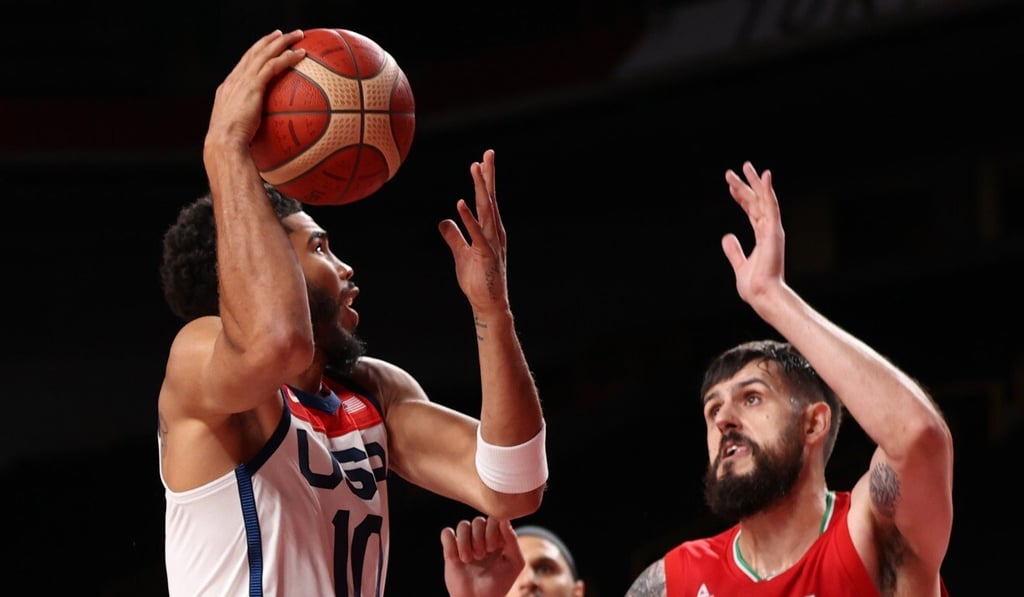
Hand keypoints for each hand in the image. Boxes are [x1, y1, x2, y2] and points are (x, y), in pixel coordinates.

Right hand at [205, 29, 305, 151]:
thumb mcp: (240, 130)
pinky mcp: (252, 86)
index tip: (266, 47)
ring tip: (296, 35)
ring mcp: (242, 81)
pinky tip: (300, 54)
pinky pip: (272, 66)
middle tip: (281, 33)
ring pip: (263, 53)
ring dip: (281, 41)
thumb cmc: (232, 145)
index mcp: (228, 88)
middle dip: (268, 41)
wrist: (224, 143)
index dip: (254, 53)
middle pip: (252, 53)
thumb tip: (265, 136)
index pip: (243, 65)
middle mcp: (234, 80)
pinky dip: (286, 57)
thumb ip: (250, 125)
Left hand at [438, 149, 510, 315]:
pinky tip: (461, 203)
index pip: (486, 201)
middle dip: (488, 175)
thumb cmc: (478, 281)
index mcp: (489, 230)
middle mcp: (494, 232)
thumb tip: (444, 221)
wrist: (488, 305)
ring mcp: (491, 243)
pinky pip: (476, 233)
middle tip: (489, 152)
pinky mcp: (486, 255)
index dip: (484, 180)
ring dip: (480, 188)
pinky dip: (468, 218)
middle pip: (489, 199)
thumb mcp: (461, 254)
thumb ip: (454, 236)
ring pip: (486, 210)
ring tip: (476, 168)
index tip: (482, 160)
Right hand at [441, 516, 523, 596]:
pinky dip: (450, 545)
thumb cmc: (498, 584)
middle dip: (479, 539)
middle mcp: (481, 537)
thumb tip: (504, 519)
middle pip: (478, 520)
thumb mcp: (514, 564)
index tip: (493, 549)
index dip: (492, 531)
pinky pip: (446, 533)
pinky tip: (456, 559)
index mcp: (498, 537)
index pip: (494, 519)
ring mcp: (465, 542)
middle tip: (481, 557)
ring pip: (463, 525)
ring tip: (468, 560)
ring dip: (465, 543)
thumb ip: (512, 540)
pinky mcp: (450, 549)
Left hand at [721, 161, 787, 307]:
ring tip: (746, 166)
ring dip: (754, 182)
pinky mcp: (774, 231)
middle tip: (732, 171)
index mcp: (762, 237)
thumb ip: (734, 251)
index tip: (732, 187)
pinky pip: (771, 206)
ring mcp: (772, 230)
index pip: (752, 212)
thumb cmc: (755, 286)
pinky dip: (767, 190)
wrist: (763, 296)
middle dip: (745, 186)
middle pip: (756, 202)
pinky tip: (764, 175)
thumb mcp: (740, 265)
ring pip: (763, 199)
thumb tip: (726, 237)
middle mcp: (769, 230)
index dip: (742, 198)